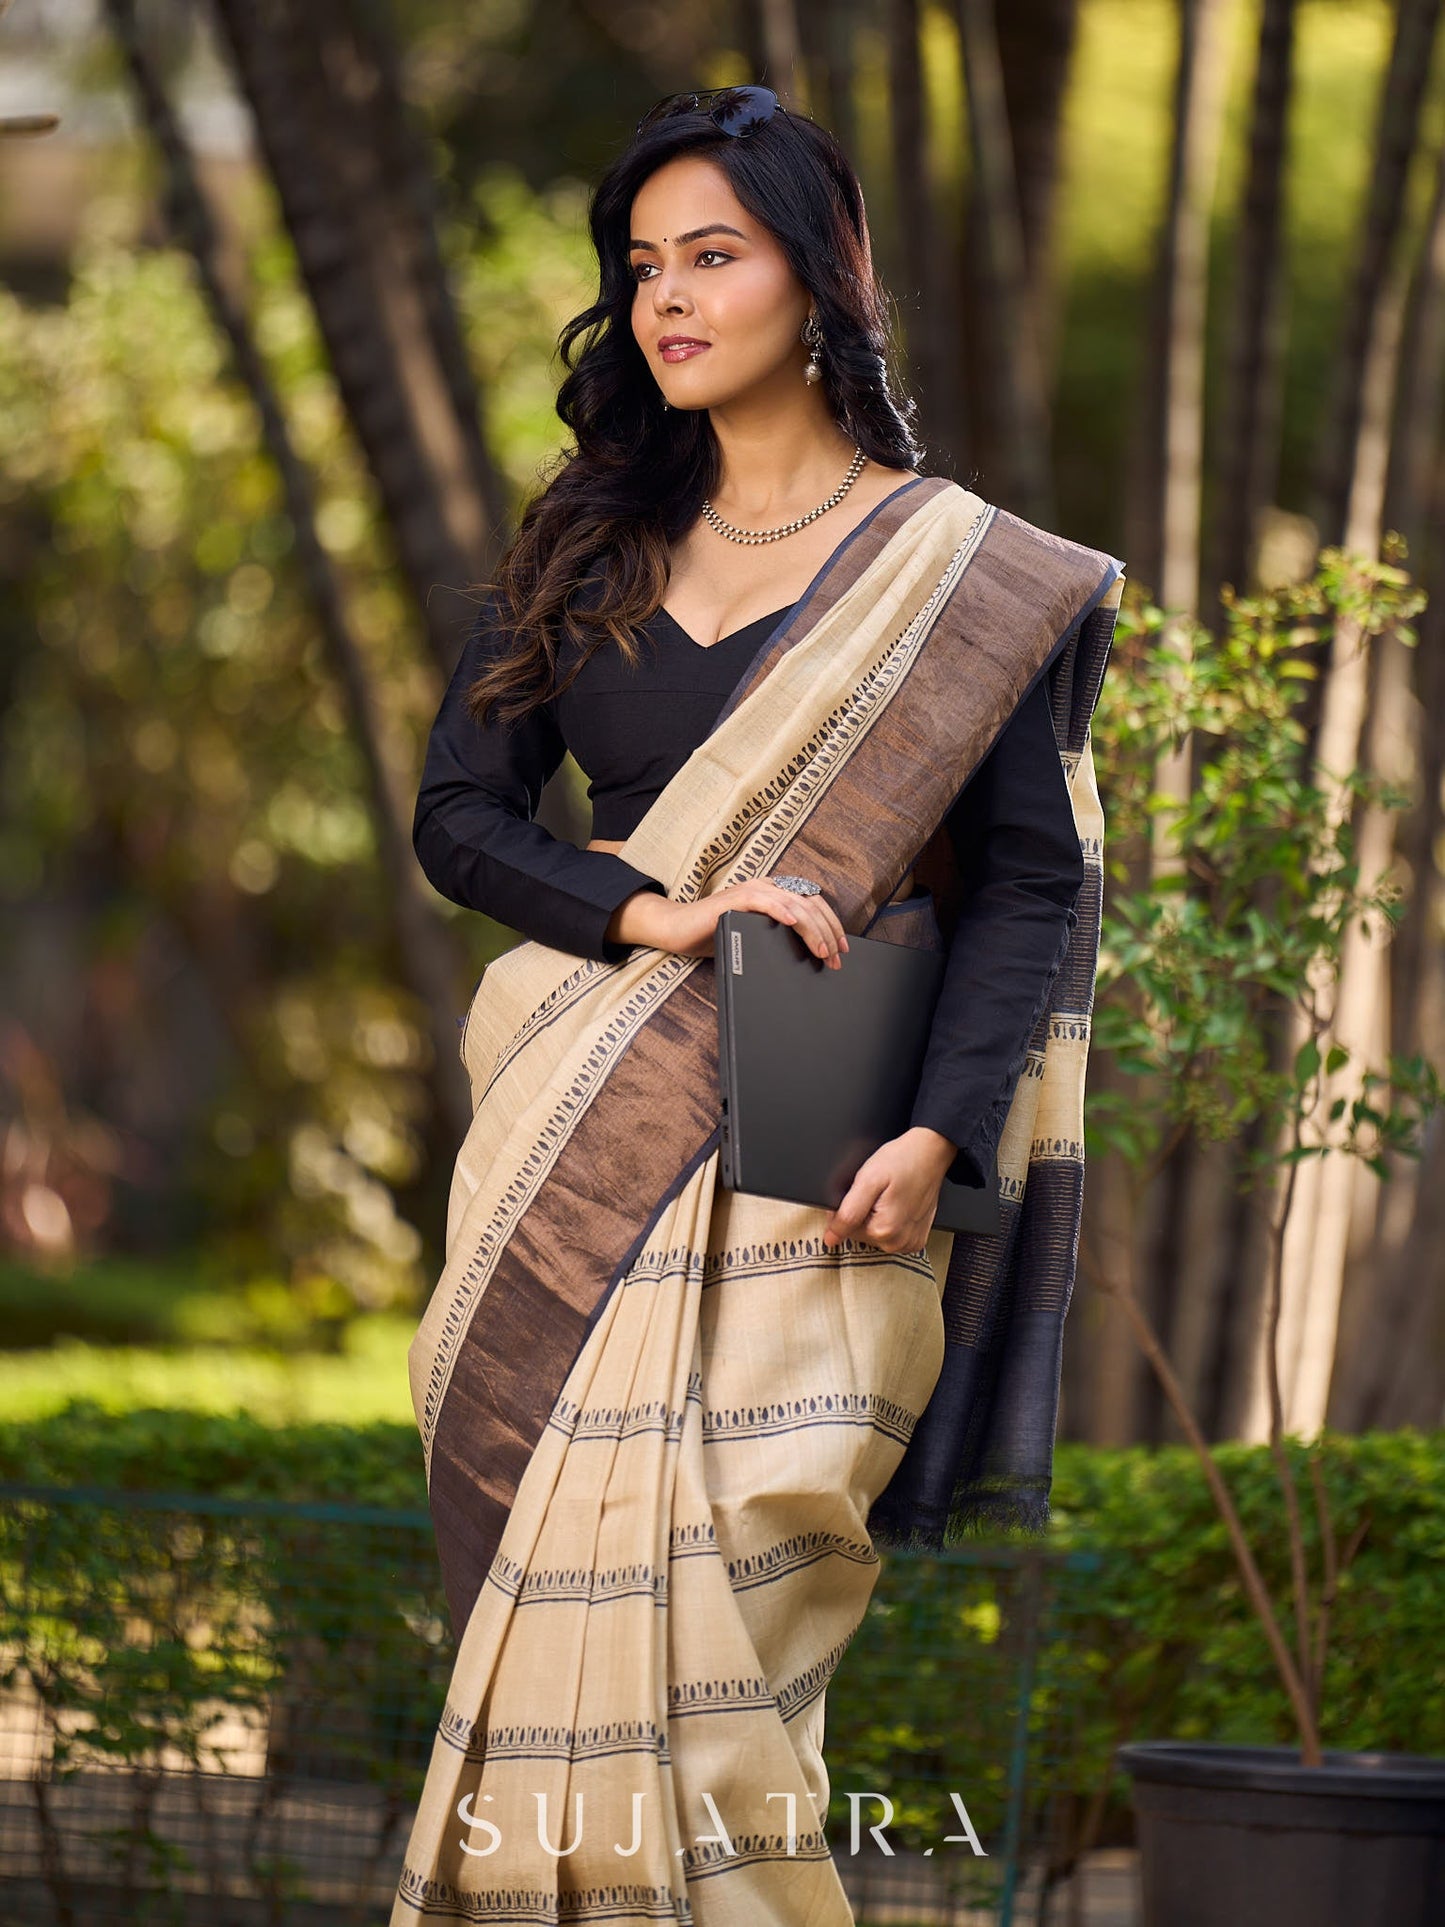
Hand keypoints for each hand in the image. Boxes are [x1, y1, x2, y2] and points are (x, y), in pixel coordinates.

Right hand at [605, 877, 849, 968]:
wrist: (679, 930)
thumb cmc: (717, 934)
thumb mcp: (757, 937)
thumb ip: (781, 938)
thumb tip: (813, 956)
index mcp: (776, 893)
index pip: (814, 903)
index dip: (832, 924)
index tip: (843, 948)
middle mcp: (767, 887)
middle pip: (810, 904)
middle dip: (827, 932)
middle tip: (835, 957)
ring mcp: (751, 890)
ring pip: (793, 904)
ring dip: (811, 928)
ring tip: (821, 950)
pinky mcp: (734, 899)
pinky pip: (762, 900)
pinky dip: (779, 910)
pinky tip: (791, 922)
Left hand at [822, 1127, 957, 1253]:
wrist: (929, 1153)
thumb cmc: (902, 1161)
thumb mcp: (868, 1180)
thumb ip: (847, 1213)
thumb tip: (831, 1239)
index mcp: (883, 1231)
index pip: (845, 1229)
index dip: (846, 1208)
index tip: (859, 1191)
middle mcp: (898, 1242)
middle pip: (861, 1234)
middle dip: (862, 1212)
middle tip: (876, 1191)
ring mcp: (909, 1242)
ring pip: (875, 1235)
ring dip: (875, 1217)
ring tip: (888, 1197)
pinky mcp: (917, 1238)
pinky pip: (892, 1236)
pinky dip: (890, 1222)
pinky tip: (896, 1205)